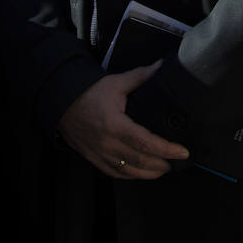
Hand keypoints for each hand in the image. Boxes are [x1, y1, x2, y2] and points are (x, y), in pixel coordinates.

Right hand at [57, 61, 190, 179]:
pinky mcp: (92, 158)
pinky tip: (141, 173)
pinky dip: (130, 176)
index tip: (183, 152)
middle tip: (177, 163)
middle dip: (162, 164)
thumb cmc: (88, 92)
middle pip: (140, 161)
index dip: (167, 150)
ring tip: (164, 169)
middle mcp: (107, 143)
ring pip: (128, 171)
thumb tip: (160, 66)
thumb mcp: (115, 82)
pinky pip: (114, 172)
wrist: (59, 101)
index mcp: (115, 125)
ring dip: (149, 173)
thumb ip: (140, 76)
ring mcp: (99, 153)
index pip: (146, 143)